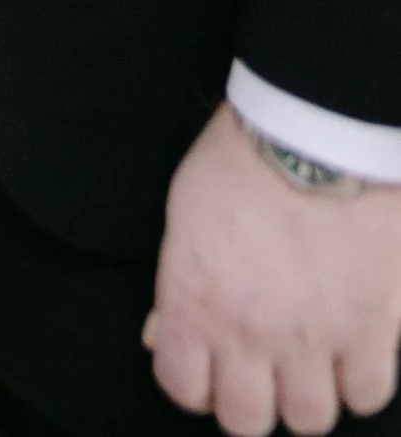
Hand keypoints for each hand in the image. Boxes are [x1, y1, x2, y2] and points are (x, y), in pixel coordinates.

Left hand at [146, 105, 400, 430]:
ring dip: (308, 394)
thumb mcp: (184, 216)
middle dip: (252, 400)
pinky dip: (359, 380)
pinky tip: (351, 349)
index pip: (184, 388)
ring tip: (310, 360)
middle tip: (262, 371)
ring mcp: (313, 337)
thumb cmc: (241, 159)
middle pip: (247, 421)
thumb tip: (168, 332)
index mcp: (196, 302)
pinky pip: (366, 394)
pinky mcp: (369, 328)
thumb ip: (179, 284)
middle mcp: (250, 333)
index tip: (209, 368)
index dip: (196, 382)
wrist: (312, 129)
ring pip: (309, 419)